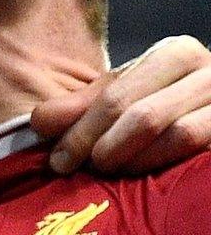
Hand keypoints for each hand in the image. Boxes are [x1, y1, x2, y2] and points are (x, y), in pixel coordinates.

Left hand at [32, 35, 210, 173]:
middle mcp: (209, 72)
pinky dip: (165, 166)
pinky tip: (143, 180)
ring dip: (134, 161)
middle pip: (144, 115)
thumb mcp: (124, 95)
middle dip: (102, 147)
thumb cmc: (164, 105)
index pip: (117, 95)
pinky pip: (200, 151)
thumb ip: (83, 105)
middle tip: (78, 169)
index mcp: (175, 54)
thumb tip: (40, 121)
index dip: (80, 130)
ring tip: (109, 172)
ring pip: (179, 135)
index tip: (56, 159)